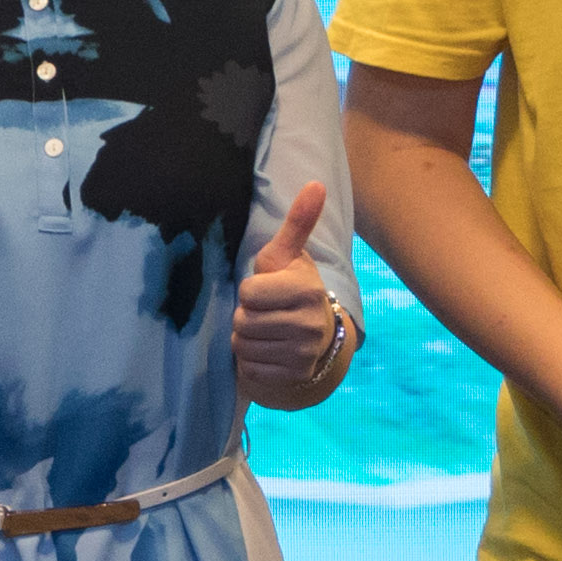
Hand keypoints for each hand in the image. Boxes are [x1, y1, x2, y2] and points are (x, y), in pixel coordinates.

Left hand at [231, 181, 344, 403]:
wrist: (317, 333)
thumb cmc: (292, 287)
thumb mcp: (290, 255)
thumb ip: (298, 222)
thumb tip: (315, 184)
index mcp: (306, 289)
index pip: (249, 293)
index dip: (250, 291)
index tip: (266, 290)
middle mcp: (310, 323)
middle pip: (243, 321)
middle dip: (246, 316)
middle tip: (264, 313)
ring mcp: (304, 353)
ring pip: (243, 346)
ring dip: (246, 339)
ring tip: (265, 330)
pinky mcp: (295, 376)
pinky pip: (250, 369)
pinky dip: (251, 362)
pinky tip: (268, 351)